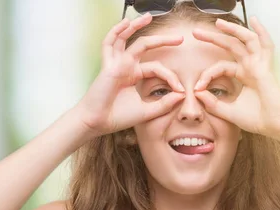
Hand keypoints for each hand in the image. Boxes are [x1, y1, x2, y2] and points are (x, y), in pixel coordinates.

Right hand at [76, 13, 185, 137]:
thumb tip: (182, 95)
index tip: (180, 89)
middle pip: (146, 46)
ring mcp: (117, 63)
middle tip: (180, 39)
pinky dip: (116, 31)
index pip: (157, 68)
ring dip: (136, 26)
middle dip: (163, 40)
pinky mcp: (108, 65)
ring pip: (127, 38)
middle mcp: (126, 67)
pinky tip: (125, 22)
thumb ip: (164, 104)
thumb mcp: (147, 111)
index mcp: (135, 76)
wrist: (98, 123)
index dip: (171, 77)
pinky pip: (110, 43)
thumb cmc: (118, 117)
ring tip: (148, 17)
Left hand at [192, 16, 279, 138]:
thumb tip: (196, 92)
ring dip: (232, 29)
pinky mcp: (265, 68)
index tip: (196, 88)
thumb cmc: (256, 119)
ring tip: (218, 22)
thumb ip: (212, 103)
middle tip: (196, 32)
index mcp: (243, 75)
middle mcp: (250, 66)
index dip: (206, 75)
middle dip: (213, 38)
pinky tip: (253, 20)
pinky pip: (264, 45)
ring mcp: (259, 65)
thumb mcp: (227, 111)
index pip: (220, 67)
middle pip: (230, 46)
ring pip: (245, 40)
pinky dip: (261, 31)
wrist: (274, 126)